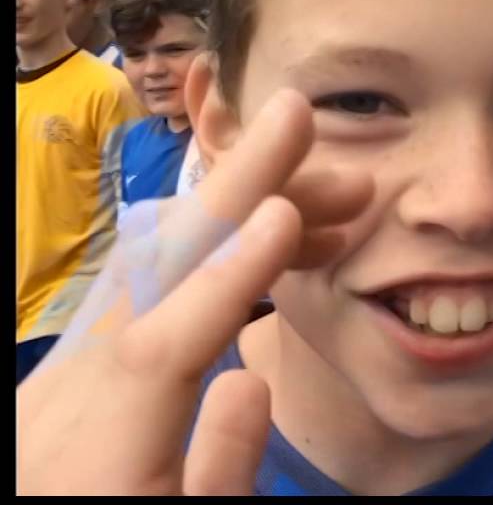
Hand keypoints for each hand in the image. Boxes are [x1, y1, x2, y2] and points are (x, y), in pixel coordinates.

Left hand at [17, 69, 374, 494]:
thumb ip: (221, 468)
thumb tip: (250, 375)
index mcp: (99, 458)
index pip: (161, 350)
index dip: (224, 278)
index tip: (285, 215)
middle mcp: (69, 395)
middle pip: (149, 275)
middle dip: (231, 188)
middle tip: (298, 117)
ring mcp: (64, 373)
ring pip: (151, 267)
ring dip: (239, 214)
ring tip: (335, 196)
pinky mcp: (73, 367)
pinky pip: (143, 287)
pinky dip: (209, 252)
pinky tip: (270, 236)